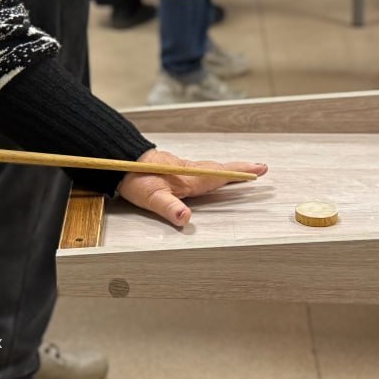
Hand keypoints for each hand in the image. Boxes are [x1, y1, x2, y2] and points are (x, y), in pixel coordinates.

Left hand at [118, 148, 267, 226]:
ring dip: (227, 168)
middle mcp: (188, 170)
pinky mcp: (173, 167)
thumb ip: (169, 208)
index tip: (258, 170)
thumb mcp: (151, 198)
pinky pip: (200, 168)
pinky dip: (212, 170)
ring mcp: (181, 167)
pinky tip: (210, 173)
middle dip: (239, 169)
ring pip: (209, 168)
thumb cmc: (134, 179)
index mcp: (188, 178)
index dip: (239, 174)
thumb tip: (186, 219)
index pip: (219, 176)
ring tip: (241, 170)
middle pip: (218, 169)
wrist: (119, 160)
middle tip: (260, 168)